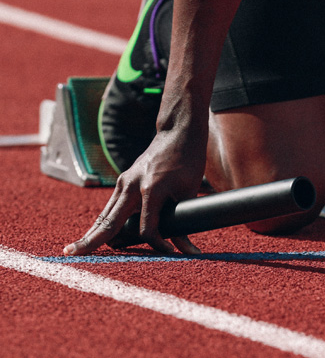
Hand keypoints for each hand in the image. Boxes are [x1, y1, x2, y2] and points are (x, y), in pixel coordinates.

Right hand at [63, 128, 206, 255]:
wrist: (178, 134)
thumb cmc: (188, 161)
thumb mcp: (189, 191)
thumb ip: (183, 220)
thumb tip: (185, 248)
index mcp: (151, 189)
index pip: (147, 229)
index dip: (158, 244)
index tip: (171, 252)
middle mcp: (132, 185)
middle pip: (109, 221)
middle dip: (92, 240)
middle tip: (71, 254)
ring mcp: (124, 182)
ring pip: (105, 214)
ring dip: (92, 233)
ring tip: (74, 250)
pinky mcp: (124, 181)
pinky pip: (111, 206)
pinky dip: (103, 222)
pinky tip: (93, 235)